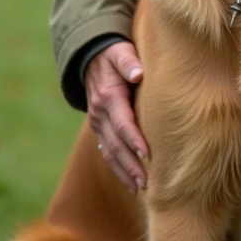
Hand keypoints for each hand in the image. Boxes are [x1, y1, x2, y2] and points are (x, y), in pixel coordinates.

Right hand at [85, 41, 149, 192]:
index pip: (122, 122)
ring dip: (125, 171)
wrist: (92, 58)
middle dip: (131, 164)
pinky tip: (131, 184)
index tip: (147, 153)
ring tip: (141, 188)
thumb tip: (138, 73)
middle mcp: (100, 114)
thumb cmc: (115, 55)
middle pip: (115, 144)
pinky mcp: (100, 129)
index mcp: (108, 96)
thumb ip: (128, 62)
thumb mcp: (121, 52)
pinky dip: (119, 169)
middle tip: (147, 182)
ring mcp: (98, 123)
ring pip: (110, 152)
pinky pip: (108, 153)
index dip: (134, 139)